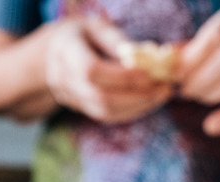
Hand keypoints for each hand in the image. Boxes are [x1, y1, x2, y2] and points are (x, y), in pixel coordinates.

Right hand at [45, 18, 172, 122]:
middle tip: (165, 88)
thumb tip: (146, 60)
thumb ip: (117, 42)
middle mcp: (63, 78)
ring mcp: (70, 97)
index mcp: (65, 50)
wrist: (54, 53)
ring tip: (162, 94)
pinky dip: (131, 111)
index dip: (122, 76)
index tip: (149, 74)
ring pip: (105, 111)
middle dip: (137, 95)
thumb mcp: (97, 27)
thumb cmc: (82, 35)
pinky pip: (107, 116)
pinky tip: (149, 101)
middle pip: (100, 97)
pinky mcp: (81, 108)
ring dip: (139, 106)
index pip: (92, 70)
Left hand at [176, 7, 219, 135]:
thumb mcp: (207, 46)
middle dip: (203, 77)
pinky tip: (211, 126)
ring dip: (216, 92)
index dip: (195, 57)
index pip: (217, 35)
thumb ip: (189, 52)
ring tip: (199, 97)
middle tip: (185, 91)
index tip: (176, 75)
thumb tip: (167, 57)